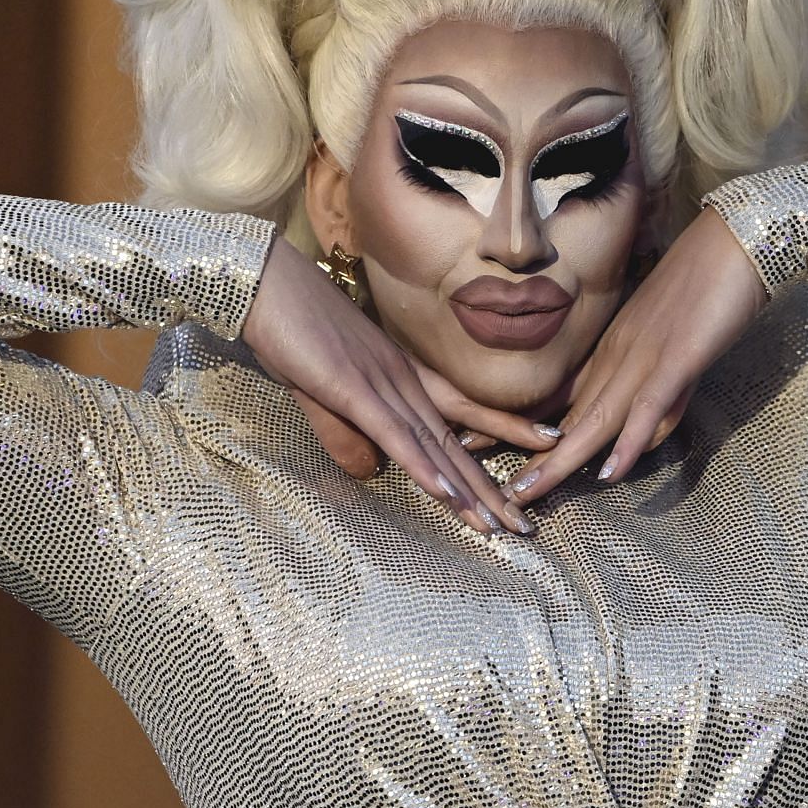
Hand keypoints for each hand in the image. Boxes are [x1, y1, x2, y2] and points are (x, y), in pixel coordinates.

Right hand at [240, 234, 540, 534]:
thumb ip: (348, 433)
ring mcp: (382, 383)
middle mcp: (403, 379)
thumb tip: (370, 471)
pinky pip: (395, 434)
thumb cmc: (293, 328)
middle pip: (456, 439)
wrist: (267, 283)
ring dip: (465, 489)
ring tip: (496, 525)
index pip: (463, 410)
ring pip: (434, 444)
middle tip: (523, 525)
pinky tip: (446, 492)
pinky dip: (422, 466)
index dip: (502, 434)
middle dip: (489, 487)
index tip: (540, 454)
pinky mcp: (353, 389)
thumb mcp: (325, 389)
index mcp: (401, 374)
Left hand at [501, 206, 767, 505]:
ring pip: (596, 417)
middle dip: (534, 458)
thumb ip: (659, 386)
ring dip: (561, 461)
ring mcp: (645, 356)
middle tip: (500, 493)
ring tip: (528, 493)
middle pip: (571, 417)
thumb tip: (646, 430)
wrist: (735, 240)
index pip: (566, 399)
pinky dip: (628, 442)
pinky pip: (648, 404)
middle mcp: (620, 355)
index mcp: (615, 350)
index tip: (487, 448)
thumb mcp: (675, 345)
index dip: (528, 431)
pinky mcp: (678, 357)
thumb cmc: (709, 285)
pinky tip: (609, 473)